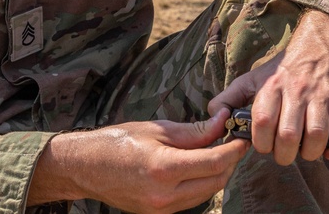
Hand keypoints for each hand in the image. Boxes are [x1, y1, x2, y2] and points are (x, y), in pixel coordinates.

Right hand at [28, 108, 249, 212]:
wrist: (86, 167)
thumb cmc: (118, 141)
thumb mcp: (158, 129)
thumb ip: (194, 131)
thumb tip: (222, 122)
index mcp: (164, 168)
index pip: (215, 162)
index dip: (234, 149)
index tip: (242, 136)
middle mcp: (165, 194)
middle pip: (216, 181)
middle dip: (229, 161)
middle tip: (231, 142)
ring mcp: (162, 209)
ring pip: (207, 193)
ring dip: (217, 174)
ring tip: (215, 151)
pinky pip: (191, 200)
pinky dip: (201, 184)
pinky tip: (198, 167)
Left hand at [208, 10, 328, 165]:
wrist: (317, 45)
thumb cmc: (280, 70)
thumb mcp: (250, 79)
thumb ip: (228, 99)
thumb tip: (216, 119)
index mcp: (271, 86)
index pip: (262, 121)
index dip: (261, 143)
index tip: (264, 146)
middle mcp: (296, 90)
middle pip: (289, 134)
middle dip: (284, 154)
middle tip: (284, 153)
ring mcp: (321, 96)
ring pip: (317, 135)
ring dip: (310, 153)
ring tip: (304, 151)